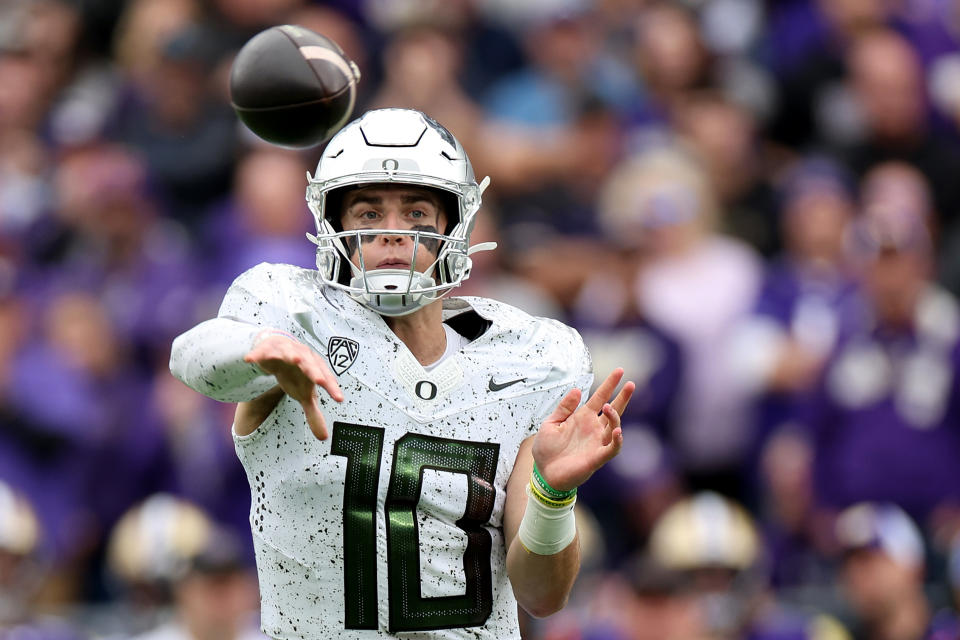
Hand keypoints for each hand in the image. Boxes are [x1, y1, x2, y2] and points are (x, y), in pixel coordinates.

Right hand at [243, 332, 343, 439]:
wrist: (280, 351)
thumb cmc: (296, 374)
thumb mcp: (304, 394)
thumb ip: (313, 414)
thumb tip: (324, 437)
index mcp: (315, 368)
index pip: (326, 378)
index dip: (333, 388)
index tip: (339, 399)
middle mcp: (303, 357)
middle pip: (311, 364)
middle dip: (314, 371)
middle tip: (320, 381)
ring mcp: (286, 351)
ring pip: (290, 352)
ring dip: (292, 355)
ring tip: (294, 359)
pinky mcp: (268, 350)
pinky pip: (263, 352)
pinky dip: (257, 354)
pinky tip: (250, 360)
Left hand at [531, 368, 634, 491]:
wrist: (543, 473)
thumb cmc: (546, 449)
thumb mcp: (550, 423)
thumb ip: (564, 408)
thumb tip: (577, 390)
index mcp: (582, 418)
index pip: (599, 397)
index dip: (609, 385)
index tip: (619, 371)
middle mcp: (593, 428)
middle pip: (613, 410)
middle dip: (623, 397)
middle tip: (631, 384)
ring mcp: (597, 442)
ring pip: (614, 426)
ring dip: (615, 416)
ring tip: (608, 407)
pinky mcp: (597, 458)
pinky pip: (612, 448)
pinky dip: (617, 440)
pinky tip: (617, 431)